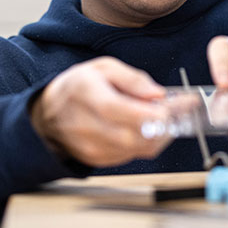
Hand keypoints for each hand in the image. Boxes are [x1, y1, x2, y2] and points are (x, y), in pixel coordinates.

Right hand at [30, 57, 171, 166]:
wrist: (49, 114)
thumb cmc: (79, 87)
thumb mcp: (104, 68)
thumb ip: (133, 79)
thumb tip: (158, 95)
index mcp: (87, 94)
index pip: (123, 110)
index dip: (153, 111)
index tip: (178, 104)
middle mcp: (86, 125)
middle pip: (135, 135)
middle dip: (164, 124)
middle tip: (177, 111)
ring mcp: (90, 147)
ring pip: (138, 149)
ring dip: (160, 135)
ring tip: (163, 118)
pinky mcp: (97, 160)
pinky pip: (132, 156)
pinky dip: (146, 143)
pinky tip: (146, 129)